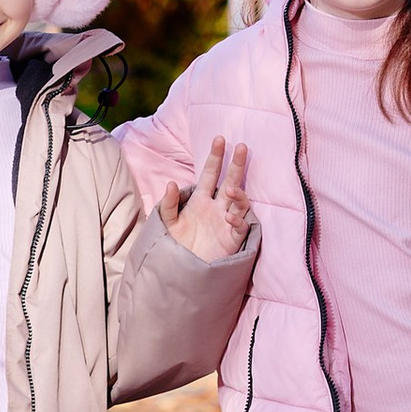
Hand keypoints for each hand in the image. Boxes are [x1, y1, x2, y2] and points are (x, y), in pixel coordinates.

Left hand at [162, 138, 251, 259]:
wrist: (181, 271)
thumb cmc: (175, 246)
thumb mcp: (167, 223)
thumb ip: (168, 204)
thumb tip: (170, 183)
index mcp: (200, 200)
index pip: (211, 174)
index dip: (215, 157)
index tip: (220, 139)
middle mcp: (216, 207)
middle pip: (230, 181)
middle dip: (236, 164)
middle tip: (243, 147)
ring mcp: (226, 222)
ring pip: (239, 202)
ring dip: (238, 193)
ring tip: (232, 189)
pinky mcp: (232, 239)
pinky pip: (240, 225)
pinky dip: (237, 220)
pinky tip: (229, 217)